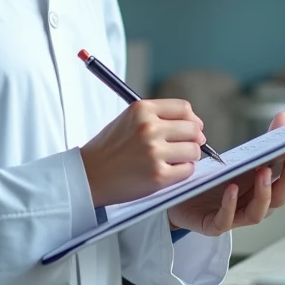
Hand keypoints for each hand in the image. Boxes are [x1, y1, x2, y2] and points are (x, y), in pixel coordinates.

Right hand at [80, 99, 205, 207]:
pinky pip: (187, 170)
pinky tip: (168, 172)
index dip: (192, 120)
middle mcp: (149, 128)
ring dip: (189, 157)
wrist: (88, 175)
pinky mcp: (158, 176)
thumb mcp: (128, 120)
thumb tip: (196, 125)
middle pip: (193, 129)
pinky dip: (182, 172)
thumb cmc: (109, 149)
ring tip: (173, 161)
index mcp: (142, 110)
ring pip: (194, 150)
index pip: (184, 108)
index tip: (192, 129)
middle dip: (193, 140)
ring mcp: (154, 152)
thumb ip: (158, 117)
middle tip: (185, 148)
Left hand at [166, 112, 284, 236]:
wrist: (179, 198)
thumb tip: (284, 117)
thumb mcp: (238, 159)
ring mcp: (234, 217)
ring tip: (264, 173)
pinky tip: (231, 189)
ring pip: (257, 213)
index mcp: (260, 188)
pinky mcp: (213, 225)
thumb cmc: (213, 180)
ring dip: (264, 193)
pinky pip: (225, 220)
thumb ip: (261, 143)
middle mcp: (251, 204)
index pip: (284, 178)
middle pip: (278, 197)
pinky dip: (230, 205)